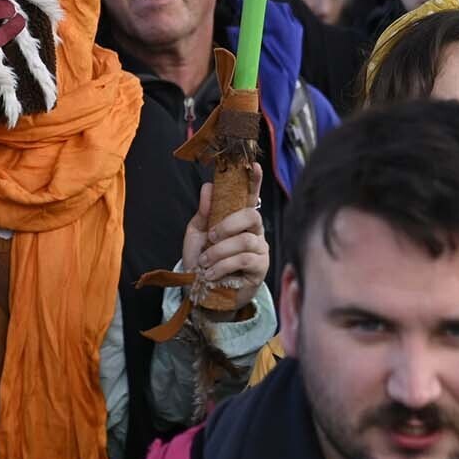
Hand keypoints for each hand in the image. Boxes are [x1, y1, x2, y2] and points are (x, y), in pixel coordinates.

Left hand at [181, 168, 268, 315]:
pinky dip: (223, 265)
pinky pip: (244, 259)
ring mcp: (260, 249)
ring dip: (219, 251)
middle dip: (227, 224)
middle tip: (210, 236)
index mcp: (239, 219)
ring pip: (244, 240)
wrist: (202, 293)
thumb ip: (204, 212)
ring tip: (205, 262)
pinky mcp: (261, 268)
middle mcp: (254, 231)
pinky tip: (212, 273)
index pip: (250, 196)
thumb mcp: (197, 235)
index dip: (254, 181)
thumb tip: (209, 187)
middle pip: (251, 215)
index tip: (253, 165)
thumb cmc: (201, 261)